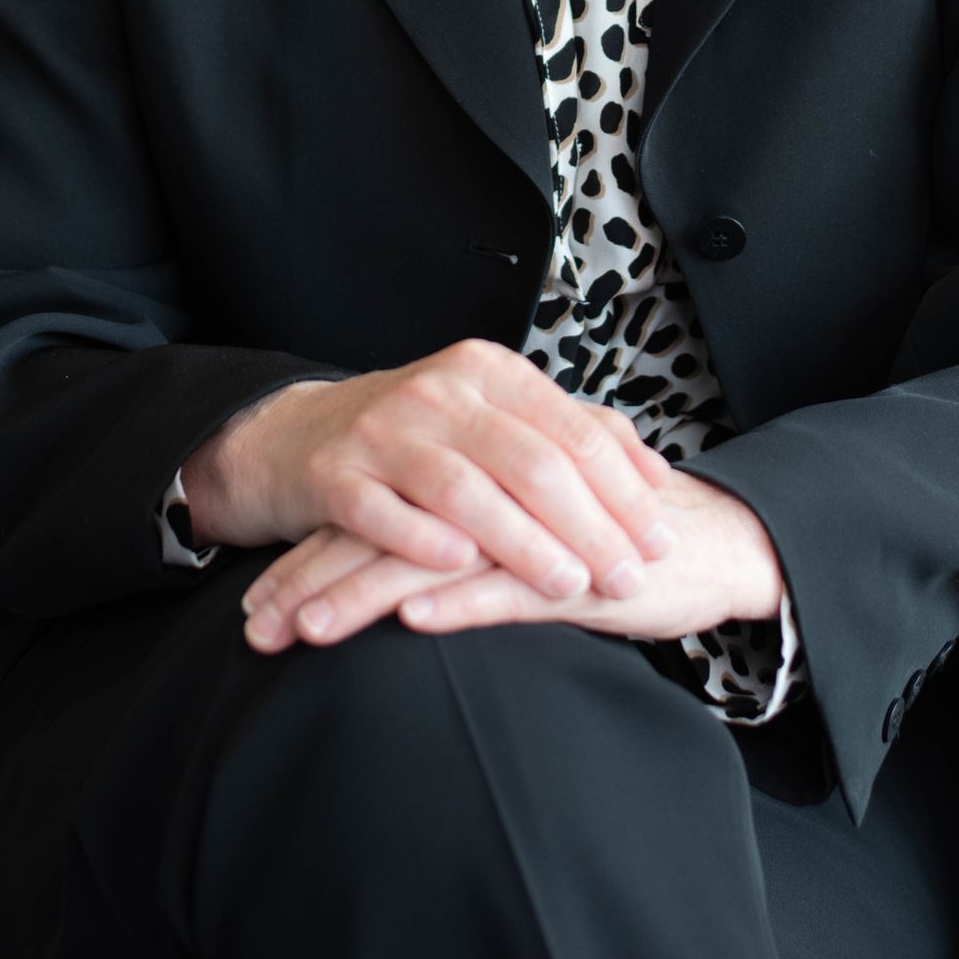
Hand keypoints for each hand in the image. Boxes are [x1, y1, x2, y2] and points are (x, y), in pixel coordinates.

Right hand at [179, 335, 679, 604]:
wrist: (297, 438)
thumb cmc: (418, 439)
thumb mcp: (491, 418)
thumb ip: (568, 437)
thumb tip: (657, 474)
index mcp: (487, 372)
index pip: (572, 429)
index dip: (623, 487)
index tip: (661, 537)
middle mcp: (439, 392)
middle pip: (529, 460)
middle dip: (589, 524)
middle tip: (629, 575)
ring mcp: (383, 432)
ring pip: (466, 489)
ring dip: (523, 543)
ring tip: (569, 585)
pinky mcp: (333, 476)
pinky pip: (384, 512)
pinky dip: (424, 541)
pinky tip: (460, 568)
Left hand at [239, 467, 783, 654]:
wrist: (707, 548)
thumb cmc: (605, 554)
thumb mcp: (518, 556)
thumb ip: (458, 557)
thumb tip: (384, 597)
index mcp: (470, 486)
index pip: (374, 515)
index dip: (312, 557)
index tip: (256, 606)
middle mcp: (491, 496)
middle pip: (383, 532)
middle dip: (312, 582)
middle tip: (253, 628)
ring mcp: (532, 530)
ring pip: (430, 558)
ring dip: (362, 594)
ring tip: (305, 630)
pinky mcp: (575, 569)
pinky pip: (506, 586)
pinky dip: (458, 601)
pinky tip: (410, 621)